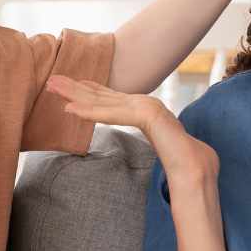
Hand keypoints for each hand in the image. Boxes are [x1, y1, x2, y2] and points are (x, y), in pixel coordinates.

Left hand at [46, 75, 218, 183]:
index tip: (68, 84)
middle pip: (102, 95)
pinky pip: (112, 115)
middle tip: (50, 80)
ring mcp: (147, 108)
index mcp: (146, 111)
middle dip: (75, 87)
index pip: (111, 98)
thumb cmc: (184, 162)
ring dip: (75, 94)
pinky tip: (70, 110)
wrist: (200, 170)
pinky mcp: (148, 116)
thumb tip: (154, 142)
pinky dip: (90, 112)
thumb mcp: (162, 148)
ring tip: (52, 87)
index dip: (88, 90)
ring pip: (103, 101)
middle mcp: (144, 105)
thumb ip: (154, 139)